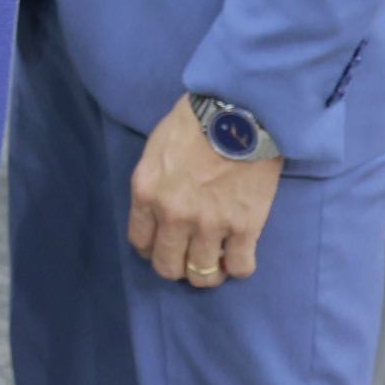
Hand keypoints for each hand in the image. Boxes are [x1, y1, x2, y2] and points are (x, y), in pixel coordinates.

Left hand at [129, 99, 278, 287]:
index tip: (166, 244)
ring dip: (209, 272)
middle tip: (191, 255)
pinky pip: (240, 267)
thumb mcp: (157, 148)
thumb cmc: (197, 119)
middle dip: (177, 266)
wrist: (241, 108)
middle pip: (167, 267)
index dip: (153, 249)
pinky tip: (240, 253)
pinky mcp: (244, 226)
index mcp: (146, 192)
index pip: (140, 242)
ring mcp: (209, 224)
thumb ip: (154, 182)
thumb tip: (159, 206)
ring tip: (217, 259)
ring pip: (202, 275)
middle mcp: (173, 215)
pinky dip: (239, 266)